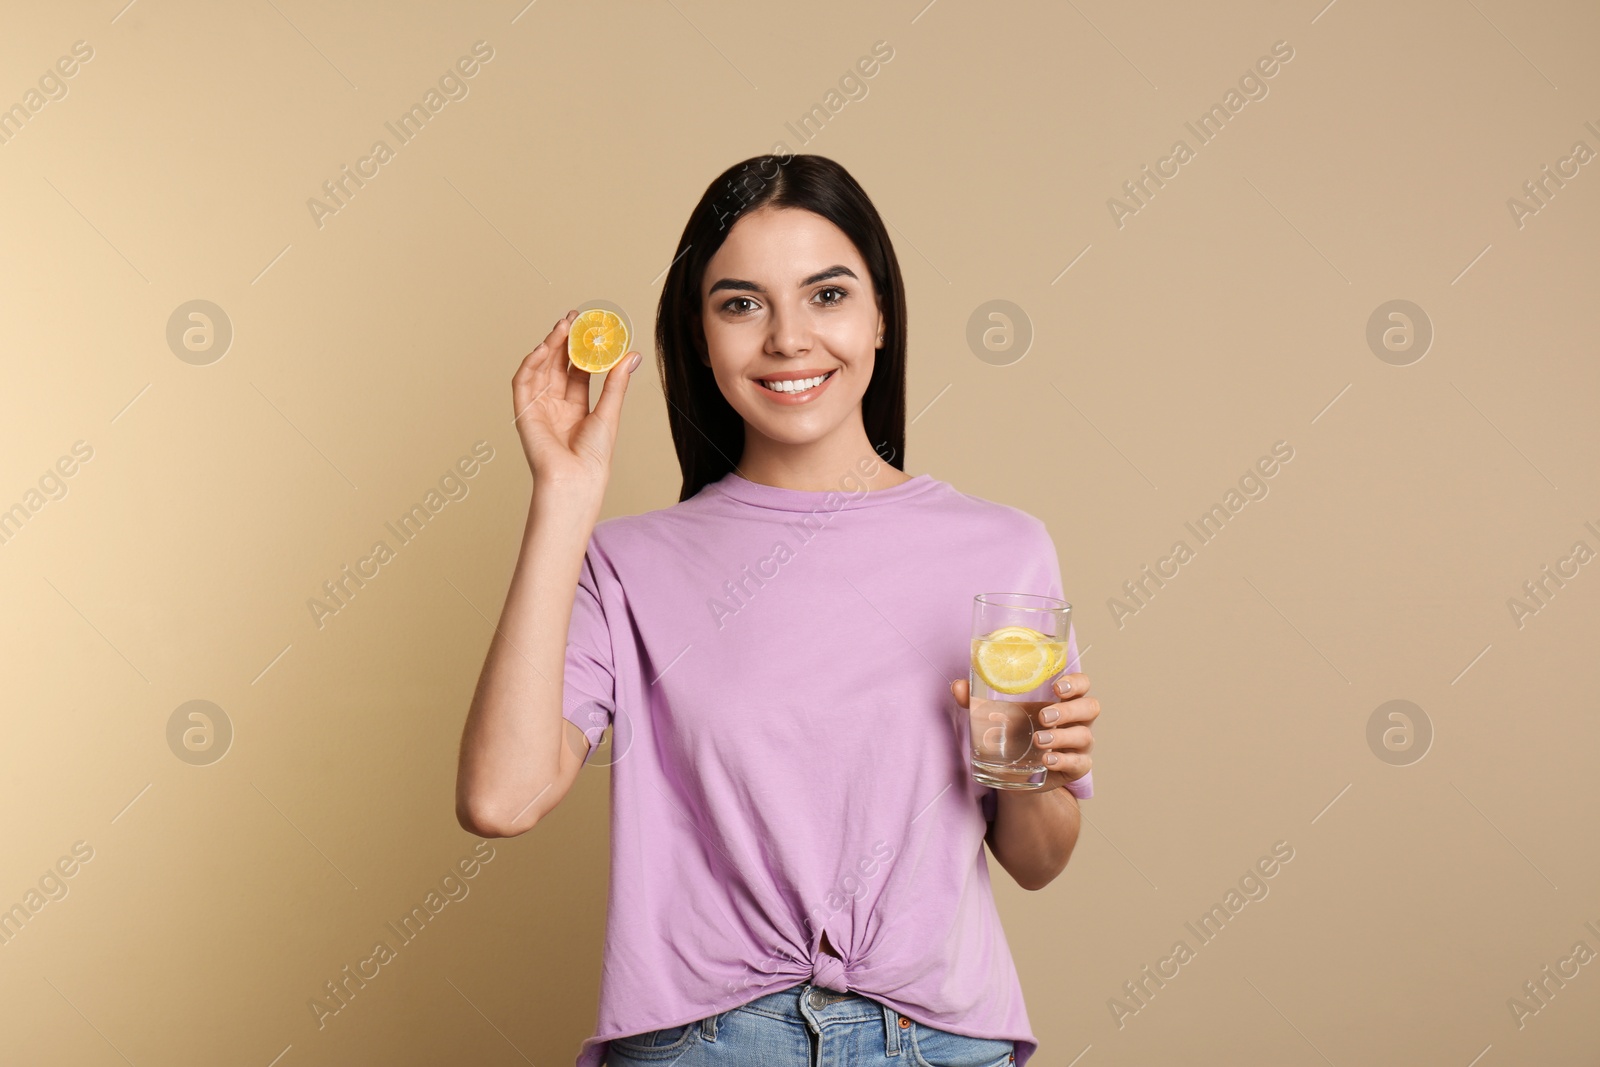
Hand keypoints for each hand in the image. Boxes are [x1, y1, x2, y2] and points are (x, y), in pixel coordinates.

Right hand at [512, 308, 643, 495]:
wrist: (576, 479)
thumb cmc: (594, 456)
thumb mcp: (609, 412)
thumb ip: (616, 382)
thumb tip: (632, 354)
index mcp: (576, 407)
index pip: (578, 370)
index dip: (583, 349)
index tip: (591, 328)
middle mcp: (556, 405)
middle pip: (558, 365)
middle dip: (565, 341)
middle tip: (575, 318)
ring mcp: (539, 407)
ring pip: (541, 368)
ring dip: (550, 346)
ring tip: (563, 326)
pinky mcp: (525, 411)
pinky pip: (524, 381)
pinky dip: (531, 362)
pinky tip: (544, 347)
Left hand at [949, 673, 1097, 790]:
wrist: (1016, 774)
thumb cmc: (1013, 734)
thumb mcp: (996, 717)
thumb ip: (976, 702)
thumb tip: (958, 686)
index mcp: (1061, 700)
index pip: (1082, 684)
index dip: (1076, 682)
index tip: (1057, 687)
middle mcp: (1076, 720)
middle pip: (1090, 707)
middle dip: (1068, 710)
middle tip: (1043, 716)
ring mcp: (1079, 745)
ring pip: (1084, 735)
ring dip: (1062, 737)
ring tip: (1039, 740)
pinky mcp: (1076, 767)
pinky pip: (1079, 763)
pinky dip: (1063, 760)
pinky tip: (1047, 760)